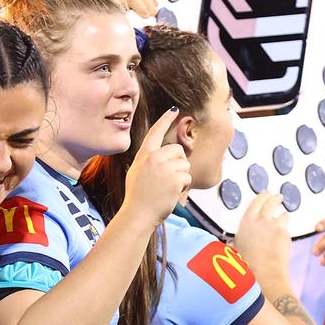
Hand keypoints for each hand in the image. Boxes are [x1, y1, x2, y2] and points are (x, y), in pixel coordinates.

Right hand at [121, 109, 190, 226]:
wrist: (137, 214)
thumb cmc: (137, 197)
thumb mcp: (137, 172)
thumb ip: (149, 160)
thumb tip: (165, 154)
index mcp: (143, 155)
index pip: (155, 132)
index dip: (165, 120)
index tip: (173, 110)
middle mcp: (154, 158)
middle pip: (177, 150)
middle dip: (178, 163)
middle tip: (168, 178)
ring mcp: (164, 167)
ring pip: (185, 164)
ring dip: (181, 176)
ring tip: (167, 188)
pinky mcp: (174, 178)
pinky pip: (187, 177)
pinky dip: (183, 187)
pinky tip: (171, 193)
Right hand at [234, 192, 289, 281]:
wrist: (264, 272)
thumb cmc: (247, 263)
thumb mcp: (235, 249)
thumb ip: (236, 242)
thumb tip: (230, 244)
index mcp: (247, 222)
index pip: (256, 202)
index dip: (262, 196)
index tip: (265, 193)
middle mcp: (261, 220)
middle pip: (271, 202)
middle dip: (275, 198)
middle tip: (277, 197)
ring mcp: (274, 226)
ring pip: (282, 214)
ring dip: (283, 214)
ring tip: (284, 214)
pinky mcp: (285, 233)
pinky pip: (286, 227)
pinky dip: (285, 228)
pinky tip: (283, 232)